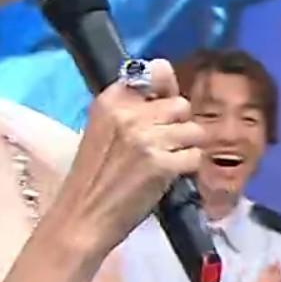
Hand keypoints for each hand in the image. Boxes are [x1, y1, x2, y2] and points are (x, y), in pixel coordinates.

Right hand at [51, 59, 202, 255]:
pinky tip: (167, 177)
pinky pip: (195, 156)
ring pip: (194, 130)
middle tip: (159, 147)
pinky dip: (187, 169)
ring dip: (185, 149)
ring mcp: (146, 139)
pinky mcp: (162, 164)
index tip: (156, 115)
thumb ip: (137, 101)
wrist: (84, 215)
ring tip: (163, 163)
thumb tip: (166, 66)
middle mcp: (129, 114)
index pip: (155, 74)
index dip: (164, 95)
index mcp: (111, 101)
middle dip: (178, 126)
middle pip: (181, 105)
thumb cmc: (97, 174)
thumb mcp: (107, 128)